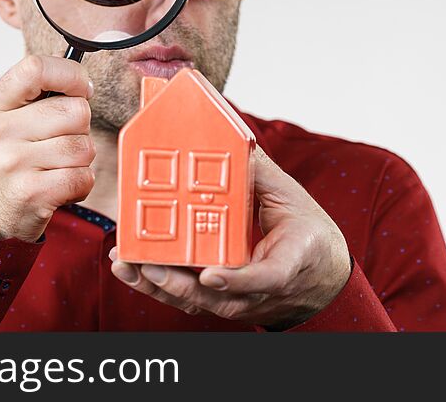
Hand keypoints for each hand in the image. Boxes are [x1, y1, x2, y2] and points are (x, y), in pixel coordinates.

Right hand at [0, 55, 95, 242]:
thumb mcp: (0, 123)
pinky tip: (60, 187)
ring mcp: (14, 163)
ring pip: (84, 146)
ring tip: (56, 167)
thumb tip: (82, 84)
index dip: (71, 74)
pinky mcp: (31, 193)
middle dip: (80, 128)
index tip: (82, 88)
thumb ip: (34, 99)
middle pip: (76, 111)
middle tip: (60, 142)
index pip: (36, 69)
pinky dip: (81, 184)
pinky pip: (83, 177)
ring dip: (80, 160)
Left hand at [110, 146, 351, 328]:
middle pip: (215, 297)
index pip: (264, 278)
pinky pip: (187, 300)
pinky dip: (157, 286)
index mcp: (287, 264)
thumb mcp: (293, 200)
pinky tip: (131, 269)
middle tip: (144, 264)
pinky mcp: (220, 301)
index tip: (211, 274)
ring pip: (195, 302)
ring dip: (156, 285)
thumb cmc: (307, 238)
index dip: (237, 280)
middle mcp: (259, 292)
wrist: (319, 280)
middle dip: (176, 284)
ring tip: (125, 264)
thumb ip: (261, 175)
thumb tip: (231, 143)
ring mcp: (238, 301)